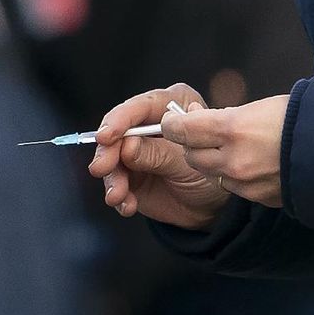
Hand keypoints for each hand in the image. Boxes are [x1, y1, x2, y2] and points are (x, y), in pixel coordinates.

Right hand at [88, 84, 230, 229]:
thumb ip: (157, 153)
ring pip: (111, 160)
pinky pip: (115, 183)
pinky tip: (128, 205)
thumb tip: (127, 146)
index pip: (139, 108)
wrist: (212, 206)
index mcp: (168, 108)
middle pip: (117, 132)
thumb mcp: (188, 162)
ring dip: (112, 180)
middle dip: (107, 152)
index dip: (119, 120)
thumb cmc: (210, 174)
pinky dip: (119, 196)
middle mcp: (147, 125)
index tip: (106, 136)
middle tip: (102, 168)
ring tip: (118, 196)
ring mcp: (135, 151)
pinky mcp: (129, 174)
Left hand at [161, 94, 287, 206]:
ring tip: (230, 146)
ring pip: (211, 174)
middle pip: (191, 156)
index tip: (173, 120)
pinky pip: (234, 187)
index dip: (173, 124)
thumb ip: (226, 116)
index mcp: (233, 129)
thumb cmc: (303, 117)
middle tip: (199, 131)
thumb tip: (198, 117)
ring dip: (212, 161)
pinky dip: (234, 176)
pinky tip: (252, 163)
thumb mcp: (260, 107)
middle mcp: (234, 160)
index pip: (181, 130)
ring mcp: (246, 184)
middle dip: (191, 144)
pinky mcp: (259, 199)